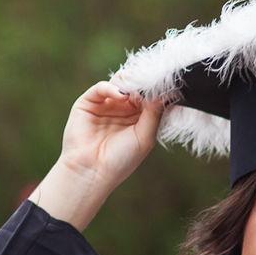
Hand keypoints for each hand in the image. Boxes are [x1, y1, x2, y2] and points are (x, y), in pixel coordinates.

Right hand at [29, 81, 166, 230]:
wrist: (92, 171)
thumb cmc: (121, 160)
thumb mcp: (145, 137)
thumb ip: (155, 114)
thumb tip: (167, 94)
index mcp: (138, 119)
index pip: (149, 98)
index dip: (157, 92)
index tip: (166, 87)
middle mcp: (122, 111)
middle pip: (135, 88)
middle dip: (144, 84)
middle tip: (152, 82)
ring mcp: (105, 105)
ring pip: (119, 84)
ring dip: (130, 83)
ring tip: (138, 89)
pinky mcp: (88, 103)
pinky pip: (102, 88)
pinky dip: (113, 88)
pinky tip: (123, 96)